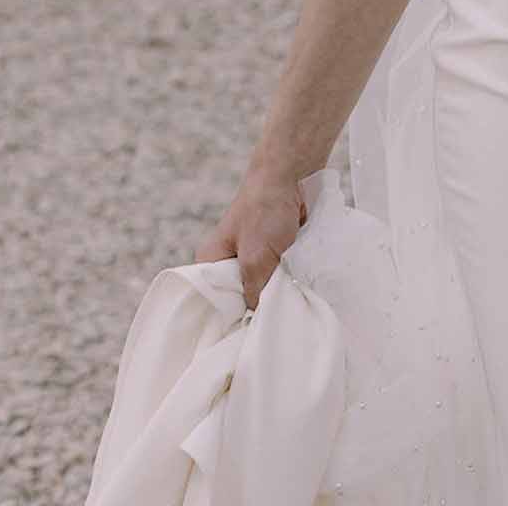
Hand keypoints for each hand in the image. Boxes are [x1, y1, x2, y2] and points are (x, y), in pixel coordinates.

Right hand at [193, 168, 308, 311]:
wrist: (291, 174)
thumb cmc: (265, 210)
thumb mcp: (255, 258)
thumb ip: (254, 291)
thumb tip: (258, 319)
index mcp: (210, 262)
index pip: (214, 303)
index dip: (231, 319)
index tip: (248, 334)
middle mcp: (226, 261)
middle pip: (240, 296)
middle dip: (258, 304)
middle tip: (273, 318)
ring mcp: (249, 255)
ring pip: (261, 285)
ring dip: (276, 291)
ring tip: (288, 303)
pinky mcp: (271, 249)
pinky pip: (276, 273)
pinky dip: (286, 279)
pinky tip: (297, 286)